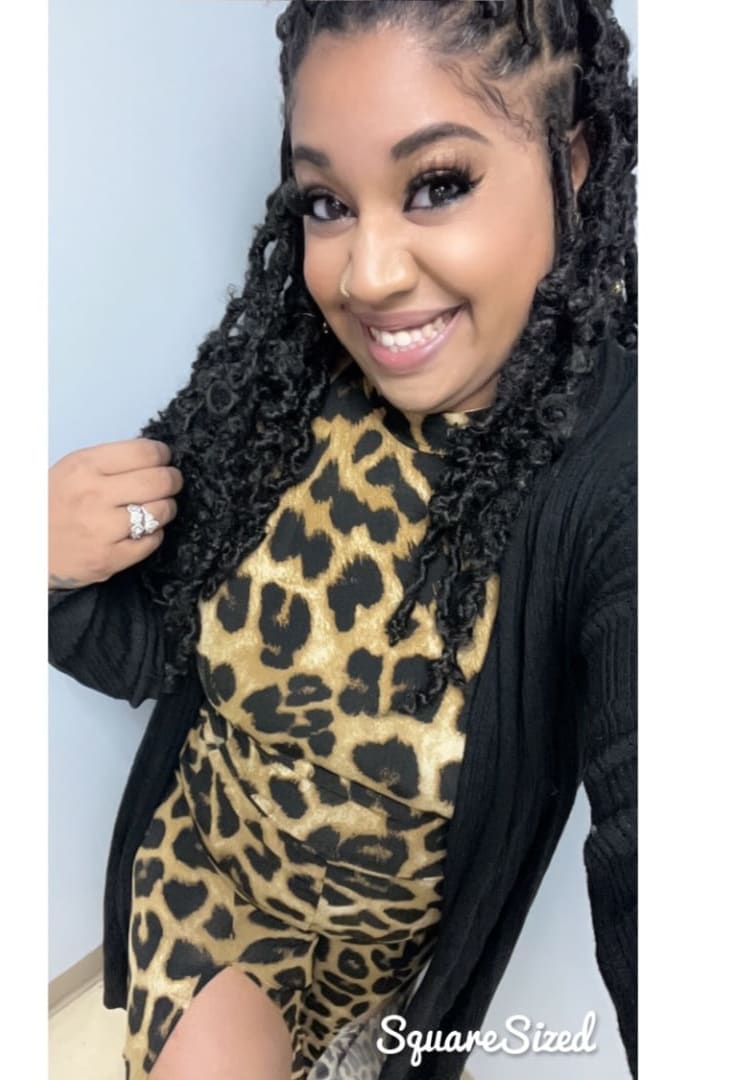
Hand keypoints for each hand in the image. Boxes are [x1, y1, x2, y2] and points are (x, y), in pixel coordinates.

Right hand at [48, 438, 182, 588]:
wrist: (27, 549)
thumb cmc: (53, 505)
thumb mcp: (71, 470)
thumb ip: (109, 463)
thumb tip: (154, 456)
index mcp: (85, 467)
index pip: (145, 452)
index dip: (163, 455)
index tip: (164, 459)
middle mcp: (95, 495)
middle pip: (160, 481)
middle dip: (173, 480)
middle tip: (170, 483)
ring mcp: (103, 529)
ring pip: (161, 511)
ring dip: (167, 508)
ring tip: (158, 507)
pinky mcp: (110, 559)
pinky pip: (153, 541)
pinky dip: (155, 534)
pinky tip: (143, 530)